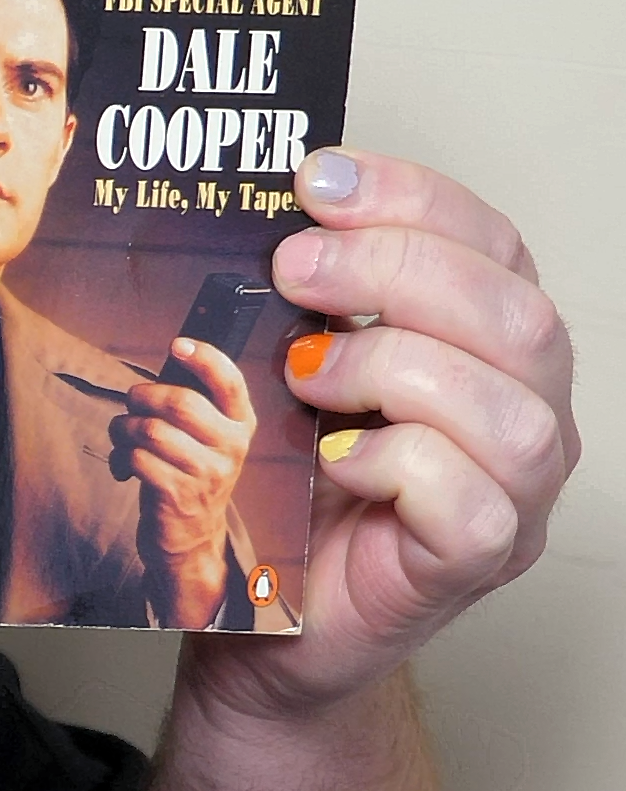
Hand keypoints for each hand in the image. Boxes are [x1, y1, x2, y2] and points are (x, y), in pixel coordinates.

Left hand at [113, 339, 255, 628]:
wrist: (191, 537)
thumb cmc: (189, 472)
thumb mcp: (205, 436)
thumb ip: (194, 401)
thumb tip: (170, 358)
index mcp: (240, 423)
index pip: (230, 381)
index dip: (204, 357)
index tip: (178, 344)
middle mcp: (231, 447)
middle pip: (179, 402)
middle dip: (142, 396)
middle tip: (132, 403)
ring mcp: (206, 474)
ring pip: (151, 430)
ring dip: (124, 428)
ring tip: (123, 436)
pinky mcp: (178, 496)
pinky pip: (137, 459)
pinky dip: (119, 456)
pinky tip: (122, 464)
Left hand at [199, 147, 576, 719]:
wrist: (263, 614)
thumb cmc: (288, 484)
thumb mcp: (291, 366)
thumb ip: (307, 299)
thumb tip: (273, 213)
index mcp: (489, 342)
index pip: (493, 243)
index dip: (413, 196)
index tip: (316, 177)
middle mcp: (527, 409)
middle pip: (515, 315)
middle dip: (395, 271)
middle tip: (293, 267)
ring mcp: (516, 491)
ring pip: (509, 408)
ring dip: (392, 367)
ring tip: (303, 374)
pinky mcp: (478, 559)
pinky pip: (472, 500)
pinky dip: (396, 463)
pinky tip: (334, 457)